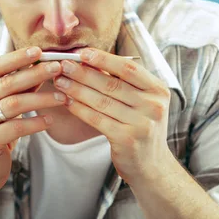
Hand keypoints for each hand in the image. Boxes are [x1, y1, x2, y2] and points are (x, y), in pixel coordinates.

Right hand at [0, 47, 64, 193]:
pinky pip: (16, 127)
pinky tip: (49, 120)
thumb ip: (17, 87)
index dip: (16, 58)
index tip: (39, 51)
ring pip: (14, 104)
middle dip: (35, 74)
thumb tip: (40, 65)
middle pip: (6, 83)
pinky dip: (36, 122)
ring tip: (61, 97)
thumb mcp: (0, 107)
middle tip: (58, 68)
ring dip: (41, 98)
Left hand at [53, 49, 171, 185]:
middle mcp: (153, 105)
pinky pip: (97, 119)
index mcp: (158, 90)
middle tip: (63, 65)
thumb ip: (123, 83)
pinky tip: (67, 101)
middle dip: (84, 73)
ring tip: (60, 82)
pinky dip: (79, 109)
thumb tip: (89, 60)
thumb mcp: (141, 102)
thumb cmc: (141, 126)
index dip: (104, 59)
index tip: (82, 53)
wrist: (151, 165)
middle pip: (112, 84)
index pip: (129, 68)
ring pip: (101, 101)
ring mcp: (142, 123)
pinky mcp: (126, 139)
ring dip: (77, 89)